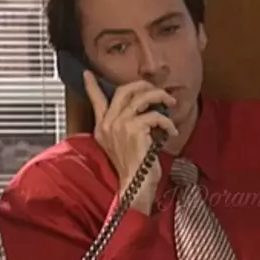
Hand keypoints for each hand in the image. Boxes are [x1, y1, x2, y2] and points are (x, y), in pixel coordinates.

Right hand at [84, 71, 177, 212]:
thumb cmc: (134, 169)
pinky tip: (172, 131)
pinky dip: (167, 122)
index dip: (91, 86)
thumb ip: (126, 127)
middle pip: (123, 90)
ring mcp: (119, 125)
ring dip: (160, 97)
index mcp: (102, 128)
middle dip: (144, 85)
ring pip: (141, 97)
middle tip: (158, 90)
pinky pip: (155, 115)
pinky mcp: (134, 129)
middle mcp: (107, 124)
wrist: (135, 186)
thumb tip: (142, 110)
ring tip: (171, 104)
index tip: (87, 73)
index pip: (95, 101)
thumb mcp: (124, 145)